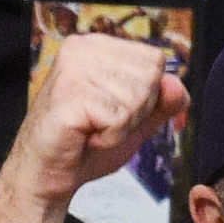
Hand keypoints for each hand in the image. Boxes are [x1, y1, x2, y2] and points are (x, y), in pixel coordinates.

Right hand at [8, 33, 185, 209]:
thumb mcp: (136, 120)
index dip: (147, 95)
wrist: (46, 176)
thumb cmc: (84, 146)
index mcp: (98, 45)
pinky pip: (119, 117)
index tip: (113, 112)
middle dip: (135, 111)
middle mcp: (83, 48)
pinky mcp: (69, 95)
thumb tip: (177, 85)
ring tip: (91, 131)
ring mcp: (74, 69)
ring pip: (137, 97)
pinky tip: (85, 137)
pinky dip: (109, 137)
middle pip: (150, 76)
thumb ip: (163, 101)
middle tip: (100, 124)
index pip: (155, 59)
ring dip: (121, 127)